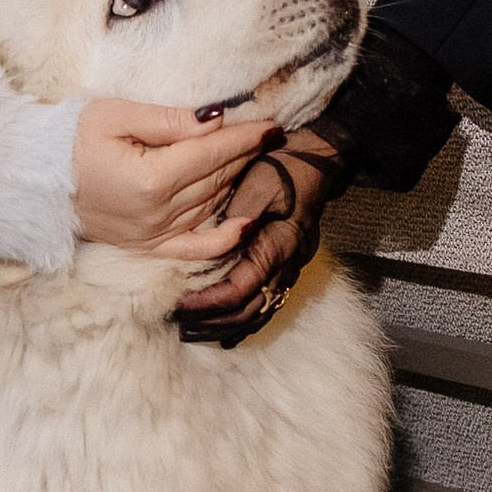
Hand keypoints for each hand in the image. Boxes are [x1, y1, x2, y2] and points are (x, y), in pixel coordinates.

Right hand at [73, 96, 280, 263]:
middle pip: (216, 177)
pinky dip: (223, 240)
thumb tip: (216, 121)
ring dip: (235, 180)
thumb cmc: (69, 139)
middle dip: (244, 153)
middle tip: (266, 134)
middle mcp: (157, 212)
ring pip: (211, 204)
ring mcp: (152, 234)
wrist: (33, 180)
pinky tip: (246, 226)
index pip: (212, 152)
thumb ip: (169, 121)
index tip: (272, 124)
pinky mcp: (145, 247)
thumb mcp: (116, 115)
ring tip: (251, 158)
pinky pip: (194, 248)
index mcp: (151, 178)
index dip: (245, 136)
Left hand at [173, 126, 351, 344]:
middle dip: (212, 322)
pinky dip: (243, 319)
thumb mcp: (257, 184)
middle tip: (178, 326)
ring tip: (194, 333)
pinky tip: (225, 331)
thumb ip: (236, 217)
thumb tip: (215, 243)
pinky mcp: (286, 264)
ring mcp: (290, 267)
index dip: (208, 302)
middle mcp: (288, 264)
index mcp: (279, 246)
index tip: (178, 305)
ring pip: (259, 312)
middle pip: (249, 310)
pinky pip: (266, 301)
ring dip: (225, 326)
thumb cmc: (282, 166)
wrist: (313, 158)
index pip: (240, 289)